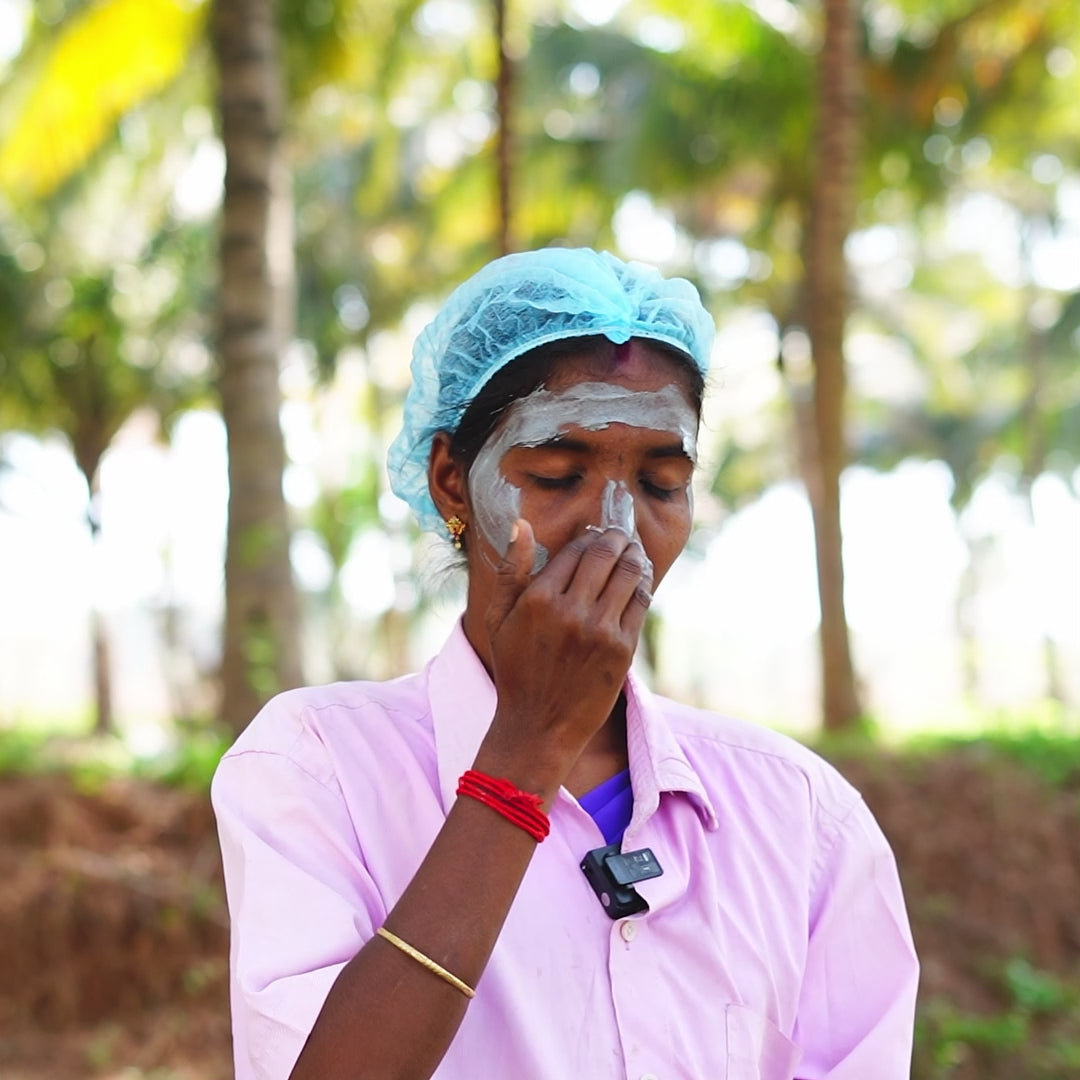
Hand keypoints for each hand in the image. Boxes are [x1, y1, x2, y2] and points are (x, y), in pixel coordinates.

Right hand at [478, 518, 652, 793]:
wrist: (539, 726)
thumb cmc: (515, 670)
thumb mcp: (498, 620)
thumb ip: (511, 570)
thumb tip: (521, 524)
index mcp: (538, 599)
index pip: (575, 549)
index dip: (590, 536)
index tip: (595, 533)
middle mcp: (571, 610)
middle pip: (605, 555)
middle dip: (616, 538)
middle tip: (621, 534)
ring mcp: (600, 630)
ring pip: (628, 574)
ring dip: (634, 556)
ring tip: (634, 551)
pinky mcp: (622, 650)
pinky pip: (640, 603)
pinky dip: (643, 586)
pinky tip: (640, 581)